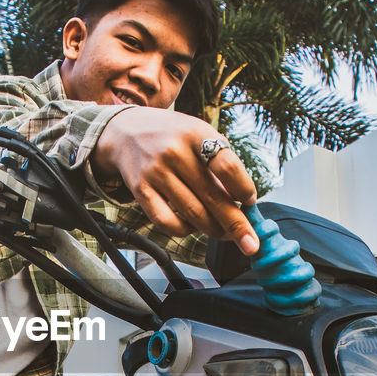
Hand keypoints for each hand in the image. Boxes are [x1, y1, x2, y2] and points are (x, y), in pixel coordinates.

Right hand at [92, 107, 258, 254]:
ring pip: (193, 213)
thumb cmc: (172, 136)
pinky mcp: (141, 190)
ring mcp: (155, 172)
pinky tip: (193, 226)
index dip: (243, 189)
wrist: (126, 132)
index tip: (250, 202)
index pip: (227, 166)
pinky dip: (184, 230)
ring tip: (225, 234)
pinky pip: (166, 222)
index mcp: (195, 133)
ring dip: (213, 230)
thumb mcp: (198, 134)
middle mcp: (174, 152)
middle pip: (212, 196)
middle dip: (236, 224)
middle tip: (250, 243)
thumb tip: (242, 203)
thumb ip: (219, 163)